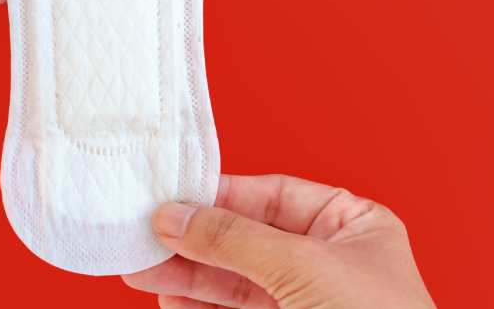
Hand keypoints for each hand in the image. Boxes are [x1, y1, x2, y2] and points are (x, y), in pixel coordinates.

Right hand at [123, 174, 436, 308]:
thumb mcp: (304, 267)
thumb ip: (236, 239)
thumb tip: (178, 216)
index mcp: (352, 226)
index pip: (275, 197)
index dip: (222, 195)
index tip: (172, 197)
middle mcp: (328, 262)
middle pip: (246, 239)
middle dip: (194, 239)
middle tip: (144, 236)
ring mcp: (305, 303)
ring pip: (234, 282)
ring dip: (186, 276)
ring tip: (142, 269)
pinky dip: (199, 308)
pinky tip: (170, 300)